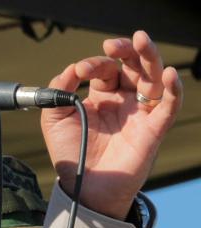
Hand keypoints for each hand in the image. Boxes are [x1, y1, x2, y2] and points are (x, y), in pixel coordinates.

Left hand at [40, 31, 182, 218]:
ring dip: (149, 57)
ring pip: (153, 79)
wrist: (83, 186)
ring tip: (141, 40)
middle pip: (134, 67)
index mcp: (102, 97)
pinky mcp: (153, 130)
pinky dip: (172, 90)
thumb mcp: (54, 117)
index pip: (106, 70)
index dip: (95, 64)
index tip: (81, 71)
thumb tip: (71, 69)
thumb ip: (59, 90)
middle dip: (127, 50)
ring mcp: (140, 114)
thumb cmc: (71, 154)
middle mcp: (124, 102)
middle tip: (115, 44)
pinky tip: (168, 75)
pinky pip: (168, 106)